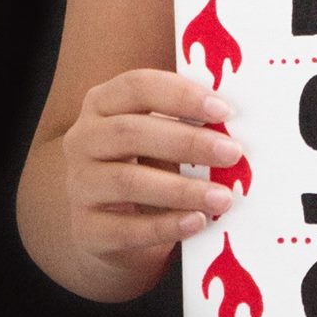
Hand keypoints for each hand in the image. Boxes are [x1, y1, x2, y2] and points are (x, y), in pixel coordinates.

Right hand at [61, 68, 243, 264]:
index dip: (181, 95)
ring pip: (127, 181)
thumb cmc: (144, 166)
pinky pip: (126, 229)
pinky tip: (198, 222)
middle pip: (131, 132)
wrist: (107, 225)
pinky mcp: (86, 229)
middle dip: (187, 141)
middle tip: (232, 152)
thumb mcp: (158, 138)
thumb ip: (186, 125)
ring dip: (182, 189)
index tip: (223, 110)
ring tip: (223, 197)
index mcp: (103, 104)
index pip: (137, 86)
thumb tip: (236, 126)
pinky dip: (166, 226)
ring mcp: (80, 185)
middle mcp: (83, 140)